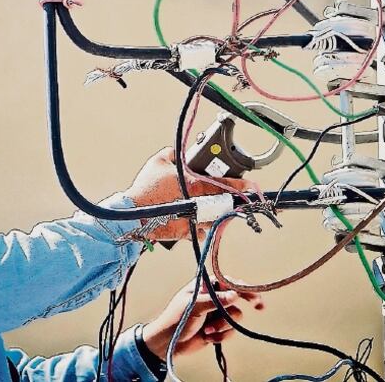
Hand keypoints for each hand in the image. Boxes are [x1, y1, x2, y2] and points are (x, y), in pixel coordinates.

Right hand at [124, 147, 257, 240]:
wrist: (133, 215)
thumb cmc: (145, 189)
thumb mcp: (159, 161)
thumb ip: (174, 153)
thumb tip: (180, 152)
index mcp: (195, 185)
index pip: (225, 184)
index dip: (241, 185)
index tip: (252, 186)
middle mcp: (198, 204)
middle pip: (224, 204)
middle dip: (230, 202)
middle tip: (235, 199)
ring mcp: (193, 220)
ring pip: (215, 219)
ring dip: (216, 214)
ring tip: (214, 209)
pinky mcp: (185, 233)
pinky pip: (201, 230)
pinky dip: (202, 226)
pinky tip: (197, 220)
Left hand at [141, 280, 263, 359]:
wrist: (168, 344)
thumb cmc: (175, 319)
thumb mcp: (194, 306)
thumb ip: (215, 300)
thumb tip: (234, 295)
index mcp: (205, 287)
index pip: (228, 282)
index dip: (242, 286)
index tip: (252, 294)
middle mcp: (213, 298)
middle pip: (237, 297)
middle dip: (247, 301)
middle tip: (259, 306)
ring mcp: (216, 314)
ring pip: (234, 316)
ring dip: (222, 325)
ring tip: (207, 330)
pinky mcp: (217, 329)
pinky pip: (230, 331)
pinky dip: (220, 335)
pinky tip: (208, 337)